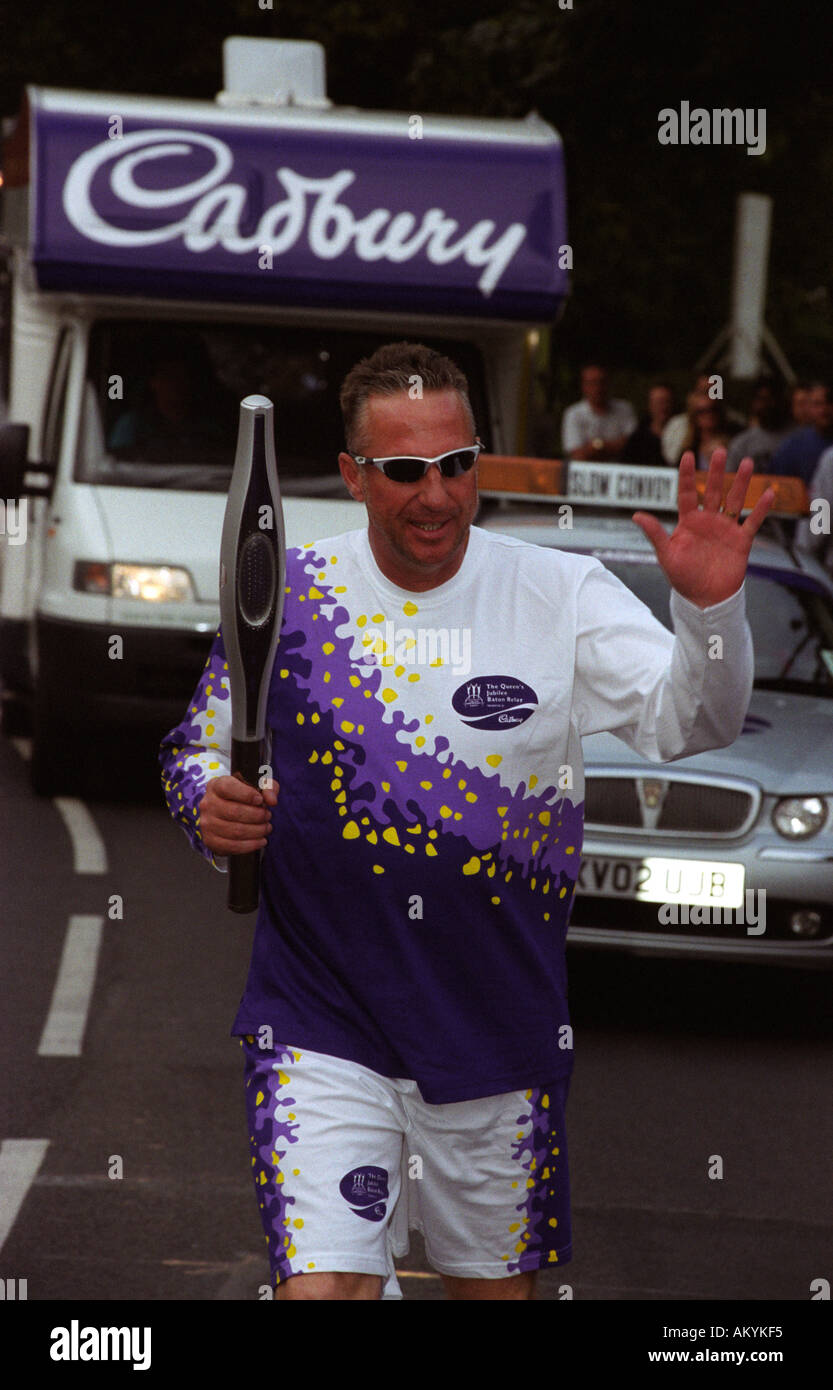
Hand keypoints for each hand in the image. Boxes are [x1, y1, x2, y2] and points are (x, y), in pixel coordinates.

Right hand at [198, 773, 278, 853]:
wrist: (229, 813)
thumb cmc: (244, 797)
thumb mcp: (257, 786)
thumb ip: (268, 787)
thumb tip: (272, 800)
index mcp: (216, 785)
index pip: (228, 788)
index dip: (247, 794)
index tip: (260, 800)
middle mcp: (208, 804)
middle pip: (234, 812)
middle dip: (257, 816)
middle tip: (267, 816)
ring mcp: (207, 823)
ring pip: (236, 831)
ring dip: (257, 831)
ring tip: (266, 827)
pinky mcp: (210, 840)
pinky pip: (232, 846)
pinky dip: (251, 845)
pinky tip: (261, 840)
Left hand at [631, 449, 774, 607]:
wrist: (704, 600)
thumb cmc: (682, 578)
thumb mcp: (666, 555)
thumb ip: (655, 534)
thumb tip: (636, 515)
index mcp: (688, 522)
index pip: (686, 493)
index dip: (686, 475)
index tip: (688, 455)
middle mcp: (707, 521)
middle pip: (712, 491)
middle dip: (716, 472)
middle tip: (719, 451)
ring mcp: (725, 529)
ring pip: (734, 500)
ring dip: (741, 483)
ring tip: (748, 463)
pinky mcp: (741, 541)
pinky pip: (753, 522)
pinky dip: (761, 509)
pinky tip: (769, 493)